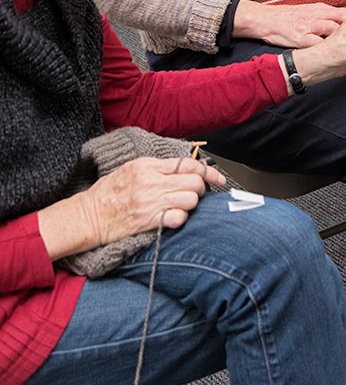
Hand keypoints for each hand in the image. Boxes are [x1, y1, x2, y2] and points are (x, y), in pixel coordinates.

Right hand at [39, 157, 225, 259]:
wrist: (88, 216)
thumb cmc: (108, 193)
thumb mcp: (131, 168)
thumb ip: (157, 167)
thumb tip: (186, 168)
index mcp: (147, 165)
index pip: (188, 164)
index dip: (209, 172)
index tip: (218, 178)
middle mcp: (151, 181)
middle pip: (194, 182)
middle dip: (200, 189)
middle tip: (193, 194)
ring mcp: (150, 201)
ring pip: (190, 199)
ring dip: (191, 204)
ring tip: (181, 206)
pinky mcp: (148, 220)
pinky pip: (178, 217)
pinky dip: (181, 218)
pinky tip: (174, 217)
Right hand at [235, 0, 345, 46]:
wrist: (266, 19)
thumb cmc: (286, 16)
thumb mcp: (307, 10)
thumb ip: (324, 14)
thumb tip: (340, 19)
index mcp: (320, 8)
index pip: (344, 13)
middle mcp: (317, 16)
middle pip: (343, 21)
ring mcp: (309, 27)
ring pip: (333, 31)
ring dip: (343, 40)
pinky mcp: (301, 38)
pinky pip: (318, 45)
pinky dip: (327, 51)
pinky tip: (334, 57)